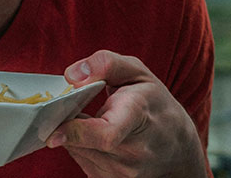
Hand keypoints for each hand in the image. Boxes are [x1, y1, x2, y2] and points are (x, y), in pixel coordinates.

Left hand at [47, 50, 207, 177]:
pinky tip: (95, 134)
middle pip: (84, 142)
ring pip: (78, 151)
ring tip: (92, 119)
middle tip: (67, 108)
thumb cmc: (154, 103)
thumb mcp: (136, 71)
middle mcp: (133, 150)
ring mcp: (125, 171)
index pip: (106, 133)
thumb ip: (105, 64)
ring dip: (73, 134)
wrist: (177, 145)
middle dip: (67, 124)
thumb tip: (72, 76)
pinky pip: (82, 160)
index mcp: (138, 115)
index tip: (53, 132)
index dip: (75, 133)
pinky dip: (80, 145)